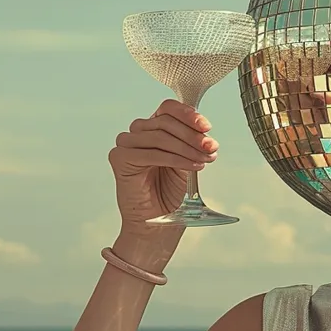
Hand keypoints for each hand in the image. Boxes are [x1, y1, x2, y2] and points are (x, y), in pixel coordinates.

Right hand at [108, 99, 218, 234]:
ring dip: (187, 148)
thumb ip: (191, 144)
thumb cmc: (172, 192)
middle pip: (165, 122)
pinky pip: (151, 153)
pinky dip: (175, 159)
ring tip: (205, 160)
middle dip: (193, 135)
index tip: (206, 127)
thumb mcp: (187, 161)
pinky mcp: (119, 158)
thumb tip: (205, 134)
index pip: (167, 109)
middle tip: (211, 148)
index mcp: (153, 128)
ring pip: (160, 136)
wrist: (159, 221)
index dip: (187, 114)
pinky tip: (192, 166)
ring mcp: (126, 143)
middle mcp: (137, 132)